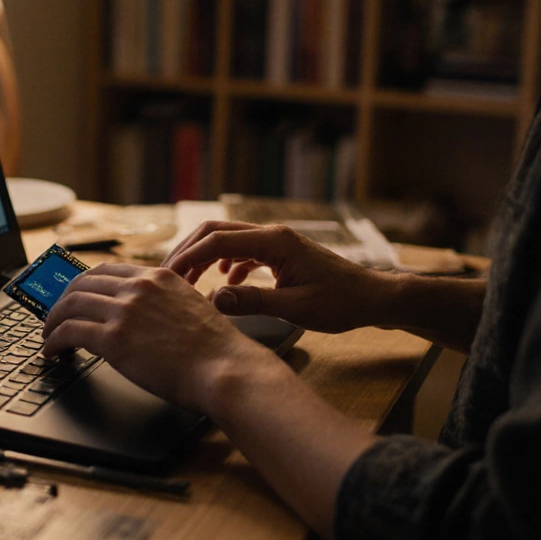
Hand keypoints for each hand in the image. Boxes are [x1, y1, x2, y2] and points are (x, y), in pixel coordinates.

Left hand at [41, 262, 271, 411]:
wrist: (224, 370)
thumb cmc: (216, 351)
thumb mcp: (191, 307)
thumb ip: (163, 304)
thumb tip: (142, 318)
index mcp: (157, 277)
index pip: (107, 271)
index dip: (84, 284)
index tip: (74, 296)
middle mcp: (139, 288)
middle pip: (82, 283)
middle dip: (63, 300)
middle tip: (55, 316)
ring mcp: (124, 311)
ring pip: (70, 305)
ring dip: (52, 321)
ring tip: (48, 336)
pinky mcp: (114, 339)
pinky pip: (69, 332)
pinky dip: (53, 340)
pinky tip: (52, 351)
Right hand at [162, 221, 396, 333]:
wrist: (372, 298)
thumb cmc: (341, 303)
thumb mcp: (295, 308)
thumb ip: (251, 302)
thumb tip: (211, 301)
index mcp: (274, 241)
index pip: (217, 239)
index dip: (188, 256)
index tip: (168, 276)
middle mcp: (272, 234)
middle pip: (217, 231)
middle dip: (189, 251)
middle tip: (169, 276)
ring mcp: (276, 242)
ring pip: (228, 239)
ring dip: (204, 257)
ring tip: (188, 282)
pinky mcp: (280, 253)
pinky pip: (243, 250)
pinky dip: (225, 264)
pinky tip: (224, 285)